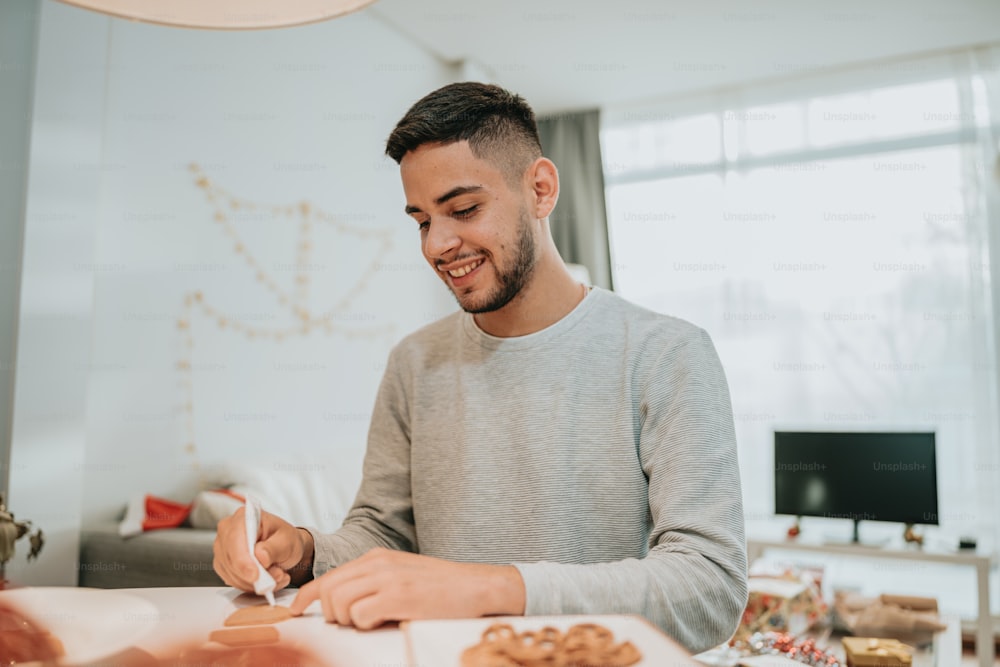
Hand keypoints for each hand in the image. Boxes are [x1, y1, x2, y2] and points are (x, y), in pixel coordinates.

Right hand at [212, 507, 313, 591]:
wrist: (284, 548)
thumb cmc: (285, 539)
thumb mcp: (288, 540)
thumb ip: (274, 548)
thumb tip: (260, 556)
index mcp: (245, 516)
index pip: (235, 539)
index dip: (243, 560)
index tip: (255, 575)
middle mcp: (228, 529)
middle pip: (230, 558)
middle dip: (252, 575)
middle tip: (277, 576)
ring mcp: (222, 547)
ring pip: (231, 573)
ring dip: (254, 582)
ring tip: (276, 575)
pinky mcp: (223, 563)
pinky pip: (232, 580)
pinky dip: (249, 585)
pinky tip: (265, 580)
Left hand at [288, 548, 524, 629]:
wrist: (477, 586)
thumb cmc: (441, 587)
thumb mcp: (401, 574)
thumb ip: (372, 581)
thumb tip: (339, 602)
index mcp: (376, 557)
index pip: (328, 576)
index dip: (306, 596)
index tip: (294, 611)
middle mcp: (378, 563)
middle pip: (327, 590)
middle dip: (330, 613)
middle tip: (352, 622)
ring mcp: (387, 579)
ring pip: (339, 603)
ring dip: (349, 620)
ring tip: (372, 621)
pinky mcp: (398, 596)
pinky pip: (360, 616)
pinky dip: (366, 625)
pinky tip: (385, 621)